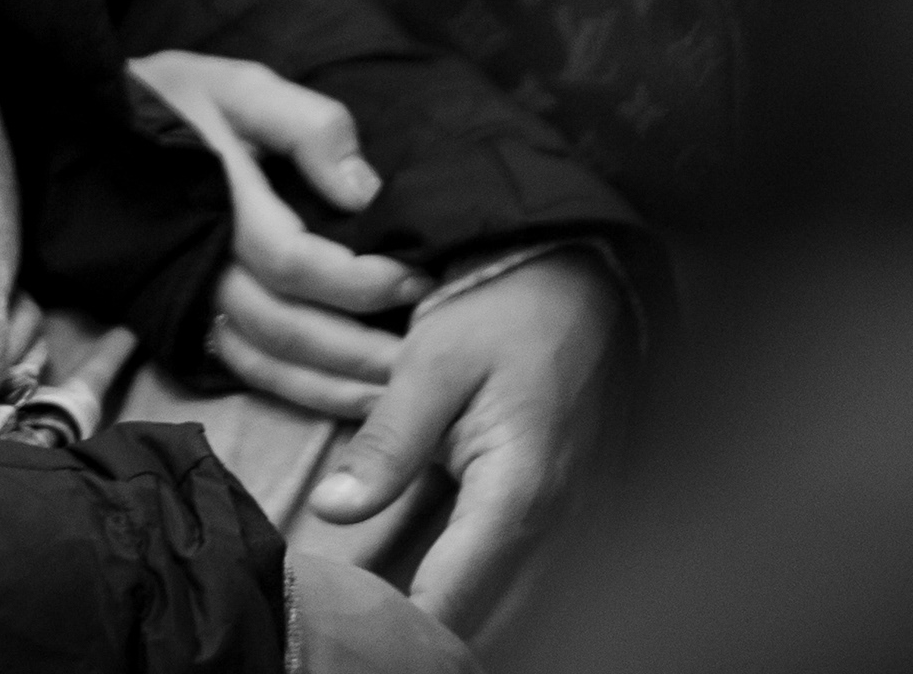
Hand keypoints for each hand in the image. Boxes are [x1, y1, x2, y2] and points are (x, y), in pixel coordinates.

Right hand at [130, 51, 427, 416]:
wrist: (82, 126)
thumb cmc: (171, 98)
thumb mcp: (239, 86)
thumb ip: (305, 126)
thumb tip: (364, 190)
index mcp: (218, 203)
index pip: (295, 262)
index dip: (360, 279)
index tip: (415, 276)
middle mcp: (200, 263)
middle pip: (285, 328)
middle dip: (359, 348)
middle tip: (424, 355)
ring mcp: (187, 297)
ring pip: (264, 361)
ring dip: (332, 384)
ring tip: (396, 394)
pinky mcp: (182, 315)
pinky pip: (240, 367)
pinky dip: (293, 389)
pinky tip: (340, 396)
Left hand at [309, 253, 626, 636]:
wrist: (581, 275)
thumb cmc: (505, 308)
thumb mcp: (432, 362)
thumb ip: (385, 443)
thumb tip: (331, 509)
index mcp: (519, 493)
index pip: (453, 600)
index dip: (399, 629)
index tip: (346, 630)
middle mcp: (559, 526)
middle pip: (490, 625)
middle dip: (426, 637)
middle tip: (357, 625)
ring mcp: (575, 525)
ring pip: (517, 613)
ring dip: (459, 622)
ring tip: (388, 616)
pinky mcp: (575, 515)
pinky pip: (533, 584)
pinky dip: (488, 599)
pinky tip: (439, 590)